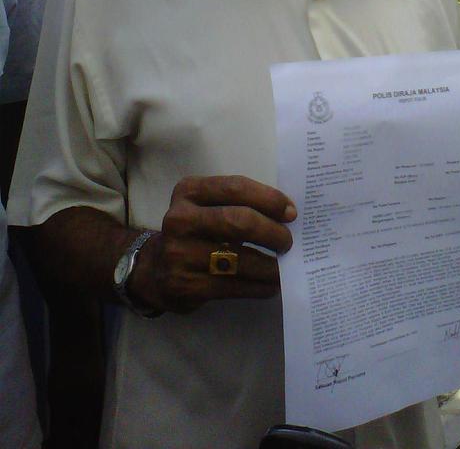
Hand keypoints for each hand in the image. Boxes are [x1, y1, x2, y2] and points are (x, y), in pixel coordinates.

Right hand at [129, 175, 296, 312]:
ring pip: (239, 259)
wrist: (153, 270)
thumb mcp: (205, 206)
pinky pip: (233, 286)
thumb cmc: (194, 232)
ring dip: (270, 266)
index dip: (269, 198)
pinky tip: (271, 285)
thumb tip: (287, 215)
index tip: (291, 212)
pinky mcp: (185, 285)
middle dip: (272, 232)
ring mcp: (179, 254)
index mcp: (189, 191)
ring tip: (285, 267)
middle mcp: (180, 219)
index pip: (236, 188)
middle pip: (238, 221)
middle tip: (288, 242)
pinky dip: (259, 286)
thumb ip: (237, 204)